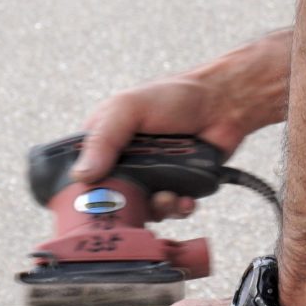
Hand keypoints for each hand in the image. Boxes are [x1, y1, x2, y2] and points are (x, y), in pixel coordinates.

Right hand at [73, 74, 262, 218]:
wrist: (223, 102)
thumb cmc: (174, 96)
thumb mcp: (129, 107)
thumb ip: (104, 138)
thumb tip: (82, 175)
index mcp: (105, 141)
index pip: (84, 174)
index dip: (89, 190)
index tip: (99, 199)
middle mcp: (126, 160)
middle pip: (114, 198)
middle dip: (128, 204)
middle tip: (140, 200)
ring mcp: (151, 175)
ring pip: (143, 209)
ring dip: (157, 208)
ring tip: (169, 196)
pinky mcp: (177, 185)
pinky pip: (171, 209)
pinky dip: (178, 208)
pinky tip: (185, 199)